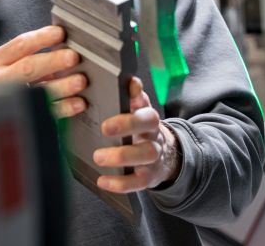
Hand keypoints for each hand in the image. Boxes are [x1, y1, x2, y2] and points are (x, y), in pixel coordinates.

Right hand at [0, 25, 87, 118]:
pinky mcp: (26, 117)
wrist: (1, 118)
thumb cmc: (17, 81)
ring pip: (38, 92)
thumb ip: (37, 53)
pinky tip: (77, 102)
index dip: (42, 37)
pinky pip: (47, 113)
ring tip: (80, 81)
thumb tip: (66, 45)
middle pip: (27, 67)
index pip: (21, 45)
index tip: (60, 33)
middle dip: (52, 61)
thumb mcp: (18, 63)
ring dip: (62, 85)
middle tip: (72, 57)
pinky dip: (65, 107)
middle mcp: (2, 80)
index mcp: (0, 61)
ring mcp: (13, 100)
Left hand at [93, 76, 181, 192]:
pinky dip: (120, 183)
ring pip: (145, 154)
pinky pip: (138, 181)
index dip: (137, 97)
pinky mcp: (149, 176)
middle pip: (149, 125)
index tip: (127, 91)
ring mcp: (154, 156)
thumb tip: (131, 81)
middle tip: (105, 127)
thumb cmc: (141, 132)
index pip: (146, 102)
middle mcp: (154, 134)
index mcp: (148, 117)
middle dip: (127, 124)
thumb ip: (133, 99)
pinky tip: (103, 181)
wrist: (165, 157)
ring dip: (121, 156)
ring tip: (99, 156)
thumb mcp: (138, 113)